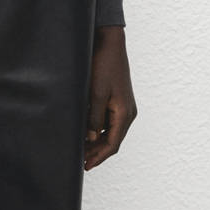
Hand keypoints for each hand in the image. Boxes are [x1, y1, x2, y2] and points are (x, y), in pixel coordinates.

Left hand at [84, 25, 136, 170]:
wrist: (110, 43)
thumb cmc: (104, 66)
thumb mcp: (95, 93)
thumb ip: (93, 117)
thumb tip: (89, 138)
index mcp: (124, 114)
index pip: (112, 144)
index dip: (98, 157)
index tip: (85, 165)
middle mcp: (127, 113)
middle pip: (112, 140)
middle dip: (97, 152)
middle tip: (81, 161)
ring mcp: (124, 106)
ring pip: (110, 132)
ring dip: (97, 142)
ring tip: (82, 150)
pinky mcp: (118, 100)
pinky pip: (109, 121)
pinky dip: (98, 130)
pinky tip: (87, 132)